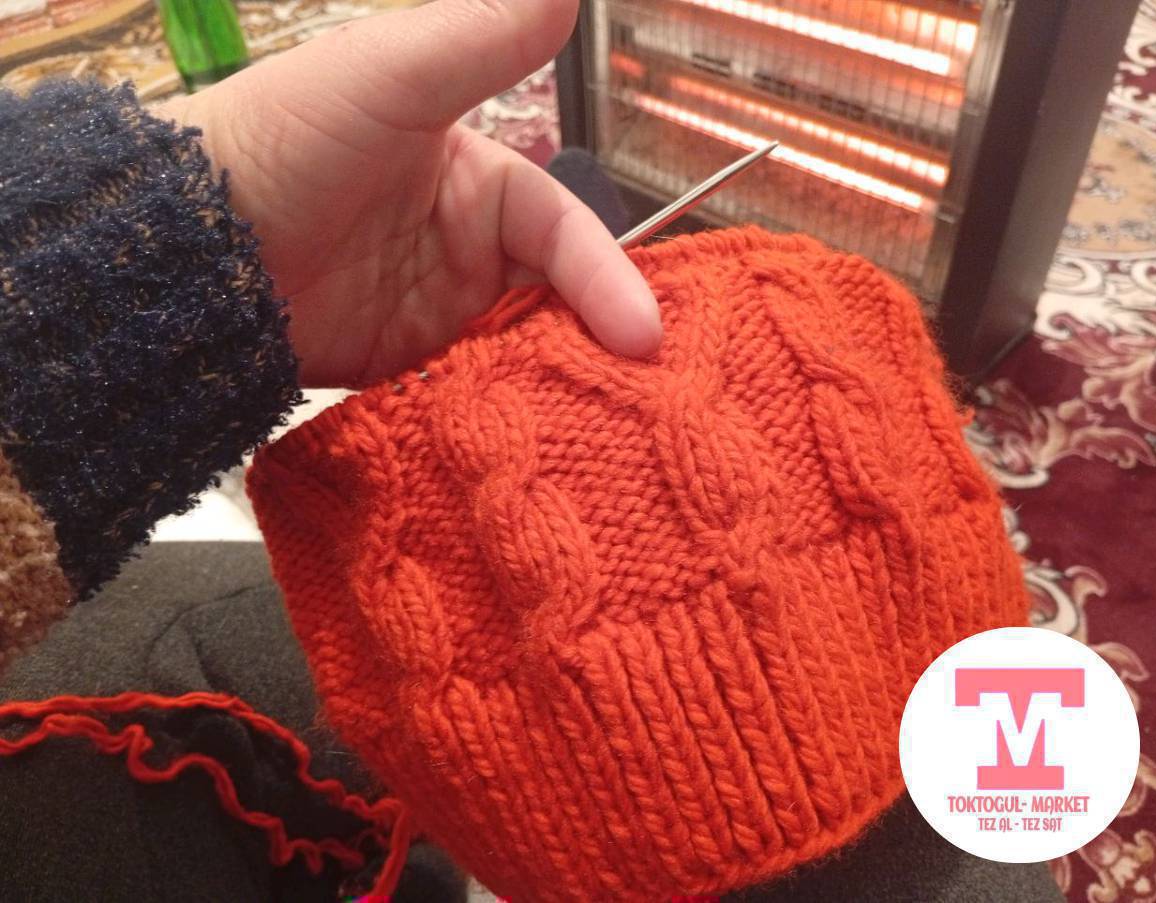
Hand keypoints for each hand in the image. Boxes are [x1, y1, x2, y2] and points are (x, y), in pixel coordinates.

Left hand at [158, 0, 660, 387]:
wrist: (190, 243)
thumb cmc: (285, 142)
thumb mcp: (392, 78)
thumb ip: (482, 40)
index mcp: (475, 181)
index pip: (563, 232)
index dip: (605, 278)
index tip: (640, 330)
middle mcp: (464, 246)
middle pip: (557, 298)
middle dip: (600, 339)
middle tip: (643, 390)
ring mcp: (436, 309)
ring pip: (524, 348)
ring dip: (561, 379)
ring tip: (605, 423)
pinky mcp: (407, 363)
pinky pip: (475, 388)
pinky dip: (507, 407)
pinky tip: (536, 436)